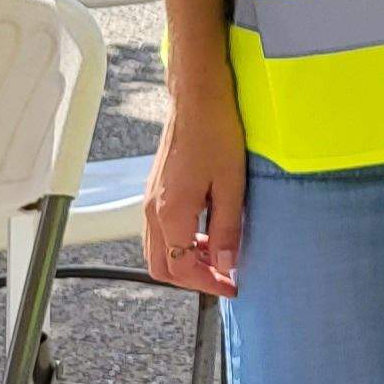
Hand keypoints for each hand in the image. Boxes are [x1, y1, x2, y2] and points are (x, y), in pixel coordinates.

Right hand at [142, 81, 246, 297]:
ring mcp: (150, 200)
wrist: (197, 97)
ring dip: (186, 261)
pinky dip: (180, 243)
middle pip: (162, 267)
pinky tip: (206, 233)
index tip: (233, 286)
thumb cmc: (216, 132)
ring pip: (158, 251)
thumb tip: (226, 265)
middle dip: (193, 279)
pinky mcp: (155, 190)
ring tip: (220, 256)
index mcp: (170, 213)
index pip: (181, 270)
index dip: (208, 284)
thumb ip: (227, 229)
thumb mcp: (231, 185)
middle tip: (225, 277)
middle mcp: (152, 211)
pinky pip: (160, 231)